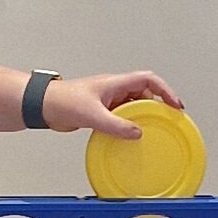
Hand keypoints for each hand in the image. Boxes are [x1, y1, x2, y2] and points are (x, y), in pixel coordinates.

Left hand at [43, 69, 181, 135]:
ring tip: (152, 130)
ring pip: (133, 106)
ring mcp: (107, 100)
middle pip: (144, 93)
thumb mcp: (92, 115)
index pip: (148, 80)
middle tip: (168, 120)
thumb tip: (136, 133)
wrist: (42, 106)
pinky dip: (129, 125)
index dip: (165, 91)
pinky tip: (130, 137)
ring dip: (143, 116)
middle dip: (158, 106)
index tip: (175, 105)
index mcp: (114, 83)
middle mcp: (113, 89)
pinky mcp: (101, 111)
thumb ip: (115, 125)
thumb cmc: (62, 101)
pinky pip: (122, 116)